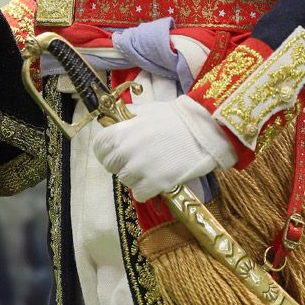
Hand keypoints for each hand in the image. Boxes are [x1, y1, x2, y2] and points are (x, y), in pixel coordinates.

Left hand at [92, 95, 237, 201]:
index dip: (107, 152)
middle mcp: (126, 151)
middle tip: (140, 161)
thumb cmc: (177, 118)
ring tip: (153, 168)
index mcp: (121, 132)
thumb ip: (129, 116)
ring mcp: (139, 169)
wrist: (205, 130)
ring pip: (126, 181)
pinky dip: (147, 191)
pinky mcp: (154, 184)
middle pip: (111, 167)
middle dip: (122, 165)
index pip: (99, 148)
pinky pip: (140, 194)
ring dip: (136, 178)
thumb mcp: (148, 110)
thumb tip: (118, 119)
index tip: (117, 153)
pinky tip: (159, 180)